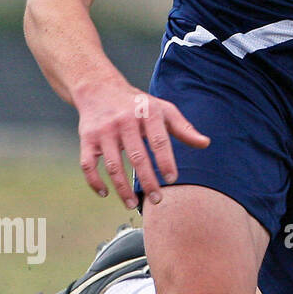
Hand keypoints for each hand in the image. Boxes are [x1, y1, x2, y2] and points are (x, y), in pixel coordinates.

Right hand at [74, 79, 209, 208]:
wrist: (100, 89)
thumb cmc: (138, 104)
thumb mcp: (163, 110)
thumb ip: (183, 128)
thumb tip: (205, 143)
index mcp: (148, 113)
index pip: (159, 141)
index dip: (166, 161)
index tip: (172, 179)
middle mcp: (125, 122)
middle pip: (137, 157)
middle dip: (147, 181)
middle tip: (157, 200)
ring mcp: (104, 131)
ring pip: (112, 165)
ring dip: (122, 188)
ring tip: (132, 204)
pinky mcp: (87, 139)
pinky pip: (88, 164)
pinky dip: (94, 181)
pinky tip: (104, 193)